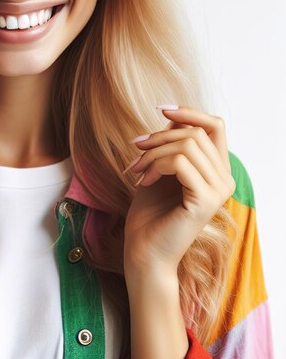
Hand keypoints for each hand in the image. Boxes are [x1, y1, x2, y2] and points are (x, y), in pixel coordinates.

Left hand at [123, 105, 235, 274]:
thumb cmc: (150, 212)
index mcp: (216, 170)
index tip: (160, 109)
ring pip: (187, 145)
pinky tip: (142, 180)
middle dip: (158, 136)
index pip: (215, 126)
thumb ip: (171, 145)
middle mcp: (224, 179)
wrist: (143, 249)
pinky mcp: (205, 200)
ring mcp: (219, 191)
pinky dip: (155, 165)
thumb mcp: (159, 169)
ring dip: (153, 152)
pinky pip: (180, 162)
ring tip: (136, 169)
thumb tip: (172, 114)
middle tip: (135, 151)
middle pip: (195, 132)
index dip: (189, 112)